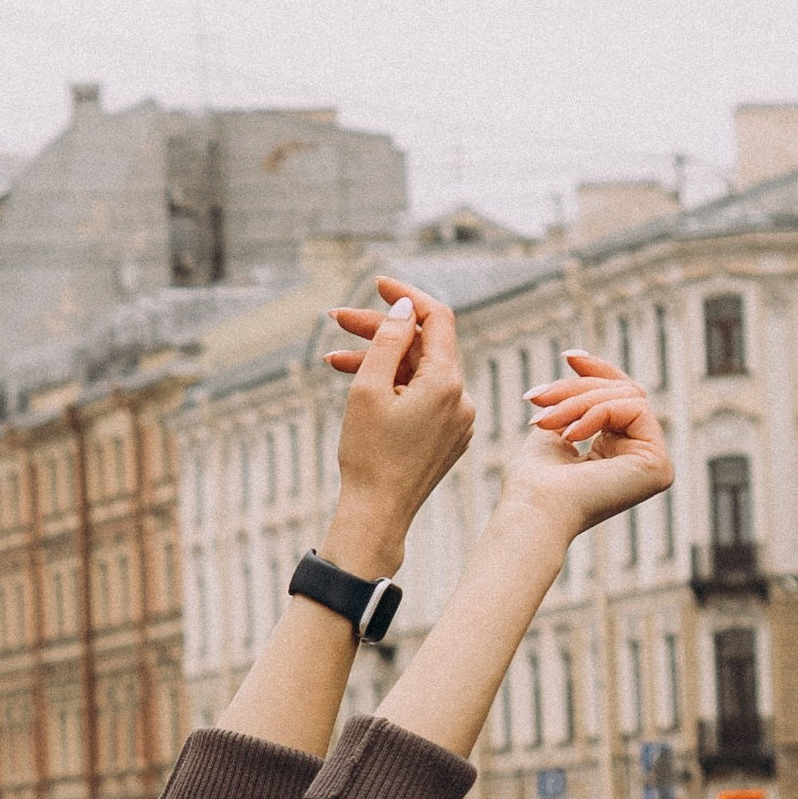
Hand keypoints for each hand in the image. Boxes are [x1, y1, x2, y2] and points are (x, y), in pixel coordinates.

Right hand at [321, 279, 473, 564]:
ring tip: (335, 360)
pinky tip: (362, 389)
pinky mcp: (448, 436)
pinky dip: (395, 387)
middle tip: (337, 320)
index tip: (376, 284)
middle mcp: (462, 398)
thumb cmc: (368, 455)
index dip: (406, 296)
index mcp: (446, 383)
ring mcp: (458, 419)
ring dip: (382, 361)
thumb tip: (405, 306)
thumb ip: (388, 340)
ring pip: (420, 373)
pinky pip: (424, 398)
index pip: (436, 318)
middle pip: (424, 346)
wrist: (377, 514)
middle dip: (382, 331)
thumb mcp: (369, 389)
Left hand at [509, 353, 672, 536]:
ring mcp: (654, 464)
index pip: (621, 398)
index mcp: (619, 454)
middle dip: (577, 389)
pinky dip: (597, 413)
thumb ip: (576, 403)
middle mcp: (642, 459)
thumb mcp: (555, 428)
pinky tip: (569, 435)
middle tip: (537, 397)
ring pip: (628, 397)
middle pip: (623, 393)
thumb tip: (582, 365)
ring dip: (579, 401)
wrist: (533, 509)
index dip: (599, 371)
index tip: (568, 355)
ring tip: (545, 420)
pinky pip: (635, 409)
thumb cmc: (532, 482)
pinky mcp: (659, 465)